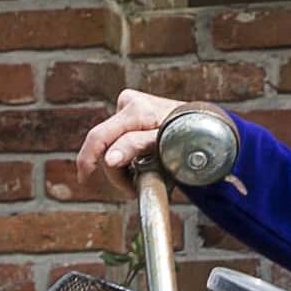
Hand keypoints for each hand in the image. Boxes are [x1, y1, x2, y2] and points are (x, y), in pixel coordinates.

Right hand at [69, 89, 192, 191]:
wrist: (205, 122)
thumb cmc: (190, 135)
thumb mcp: (165, 146)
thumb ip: (136, 148)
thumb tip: (109, 159)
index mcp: (136, 109)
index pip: (100, 137)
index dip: (89, 160)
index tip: (85, 179)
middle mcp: (128, 102)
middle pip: (104, 142)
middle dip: (113, 169)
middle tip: (131, 188)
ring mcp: (128, 104)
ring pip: (110, 143)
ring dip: (120, 165)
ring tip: (139, 177)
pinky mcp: (129, 111)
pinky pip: (116, 138)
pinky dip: (124, 156)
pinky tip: (138, 164)